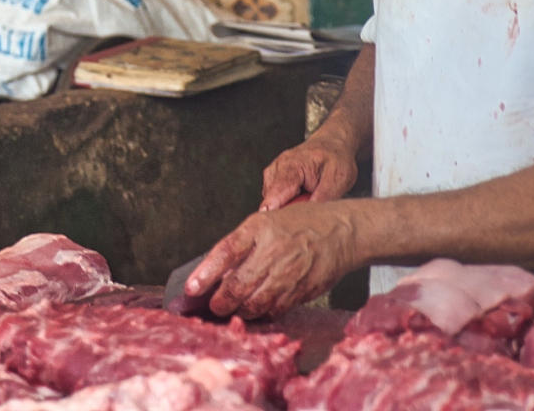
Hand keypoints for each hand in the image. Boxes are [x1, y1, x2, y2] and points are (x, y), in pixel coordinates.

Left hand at [183, 202, 362, 319]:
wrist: (342, 232)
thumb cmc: (301, 224)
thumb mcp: (266, 221)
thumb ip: (243, 245)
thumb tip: (217, 272)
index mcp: (259, 229)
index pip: (225, 252)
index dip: (205, 273)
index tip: (191, 288)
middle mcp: (272, 252)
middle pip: (238, 286)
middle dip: (220, 302)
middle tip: (213, 306)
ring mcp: (288, 274)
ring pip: (255, 304)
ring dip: (240, 311)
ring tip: (233, 309)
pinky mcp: (301, 292)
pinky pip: (275, 310)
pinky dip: (262, 313)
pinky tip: (258, 308)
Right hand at [261, 128, 359, 210]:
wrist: (332, 144)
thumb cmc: (335, 158)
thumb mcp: (338, 178)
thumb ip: (323, 197)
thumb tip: (310, 216)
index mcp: (292, 166)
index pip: (276, 193)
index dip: (274, 212)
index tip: (273, 228)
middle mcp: (277, 168)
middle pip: (272, 202)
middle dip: (286, 213)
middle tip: (308, 214)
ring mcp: (273, 174)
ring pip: (273, 203)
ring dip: (288, 208)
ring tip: (307, 201)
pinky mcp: (274, 180)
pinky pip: (276, 200)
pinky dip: (287, 204)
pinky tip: (301, 199)